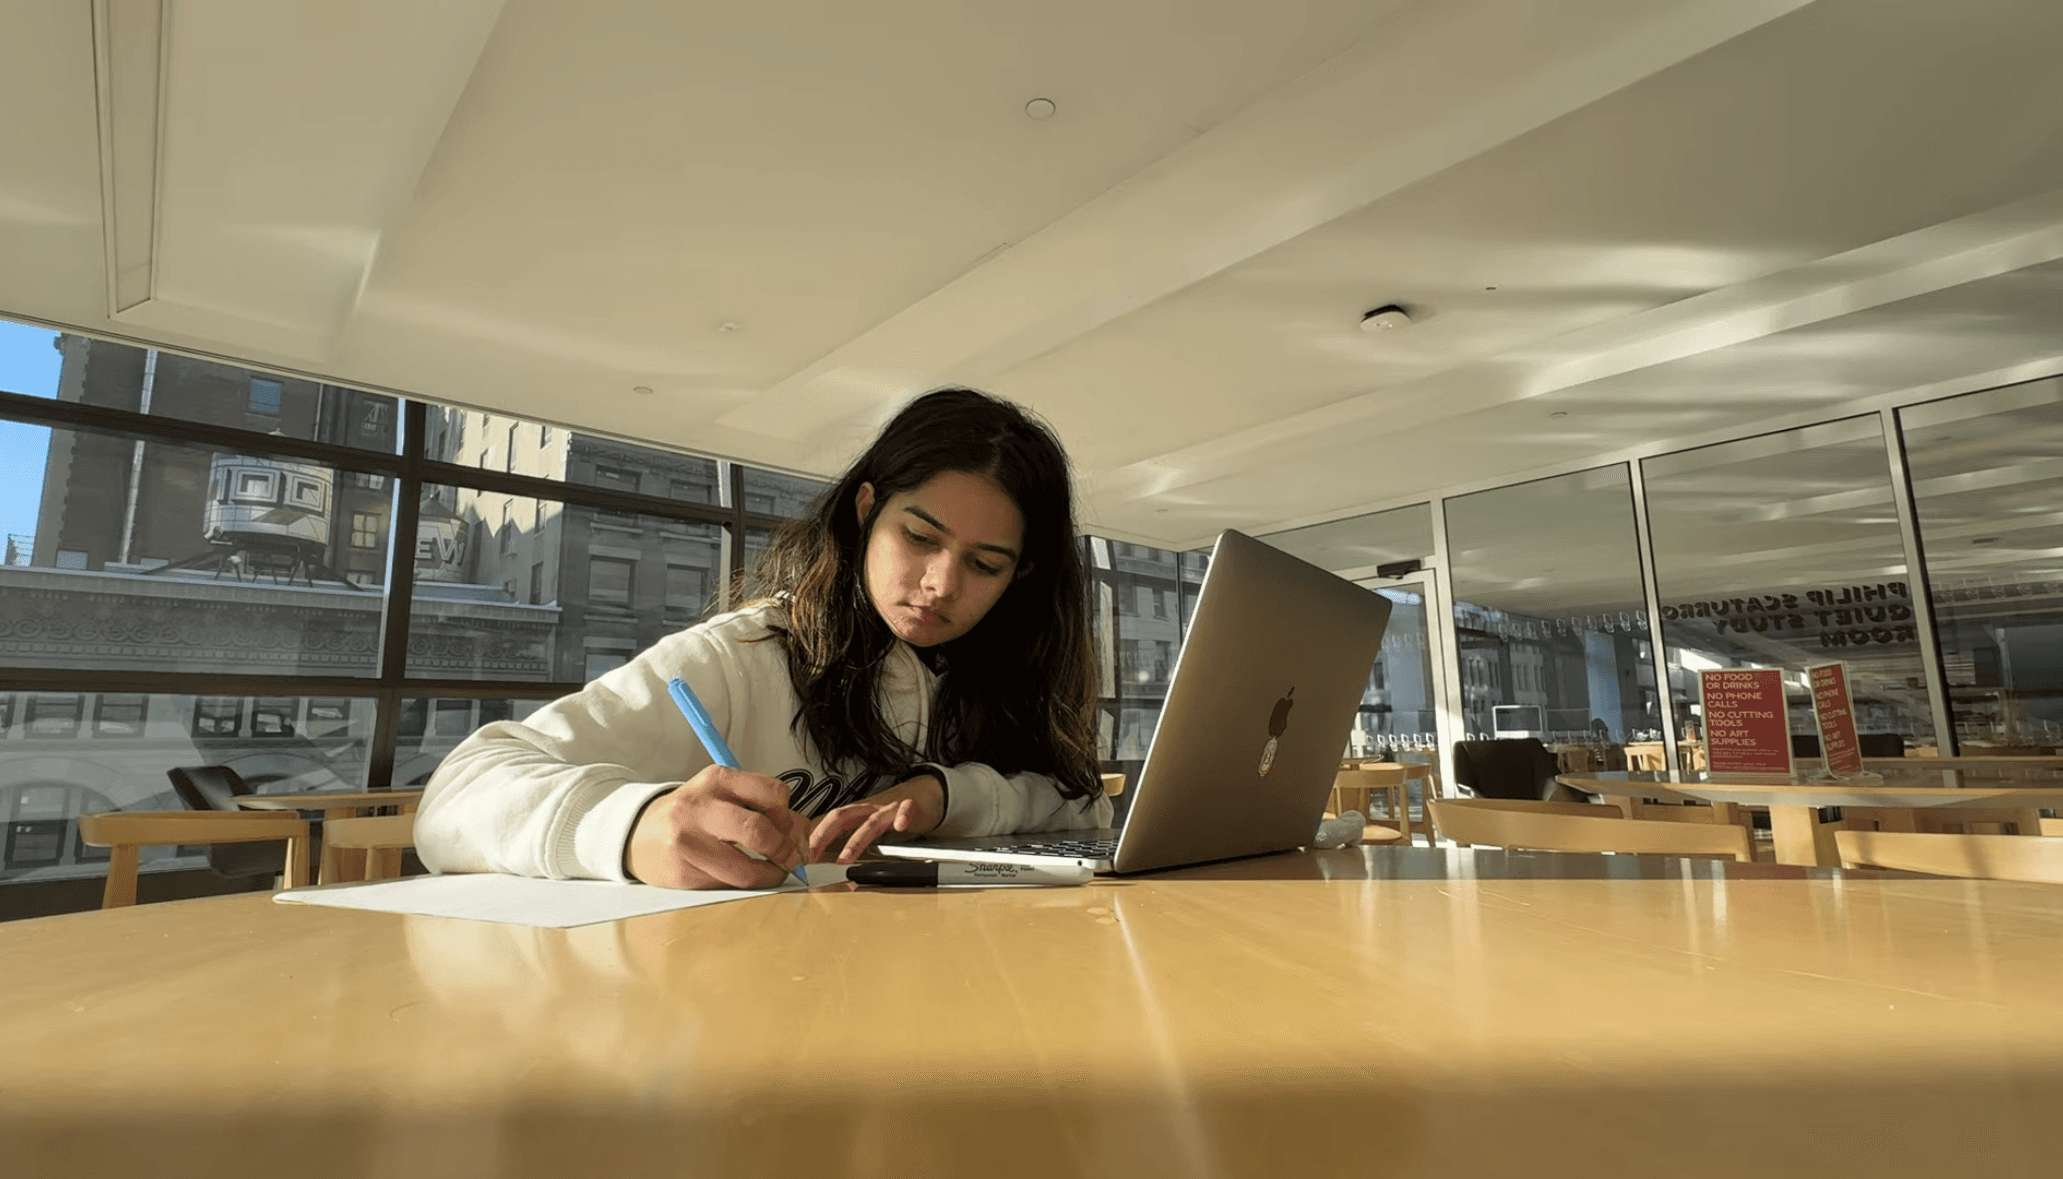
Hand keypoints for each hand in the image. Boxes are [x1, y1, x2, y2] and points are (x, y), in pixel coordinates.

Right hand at [626, 764, 811, 888]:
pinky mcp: (683, 872)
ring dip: (770, 875)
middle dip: (784, 850)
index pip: (771, 793)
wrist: (640, 835)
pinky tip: (744, 876)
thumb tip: (803, 831)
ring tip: (774, 872)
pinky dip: (745, 884)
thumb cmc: (691, 814)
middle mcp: (700, 808)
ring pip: (746, 869)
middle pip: (758, 831)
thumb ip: (761, 806)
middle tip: (791, 858)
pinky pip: (728, 885)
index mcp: (716, 780)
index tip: (792, 829)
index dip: (789, 815)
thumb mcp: (722, 796)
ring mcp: (688, 842)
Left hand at [808, 774, 945, 864]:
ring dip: (856, 840)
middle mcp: (869, 809)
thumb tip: (824, 850)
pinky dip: (902, 817)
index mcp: (857, 813)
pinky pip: (905, 811)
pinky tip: (900, 827)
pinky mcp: (909, 807)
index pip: (830, 821)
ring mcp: (888, 809)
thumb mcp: (866, 823)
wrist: (920, 795)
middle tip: (814, 853)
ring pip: (870, 821)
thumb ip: (848, 834)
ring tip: (846, 857)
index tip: (805, 854)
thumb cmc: (891, 813)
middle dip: (825, 834)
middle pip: (843, 816)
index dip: (816, 835)